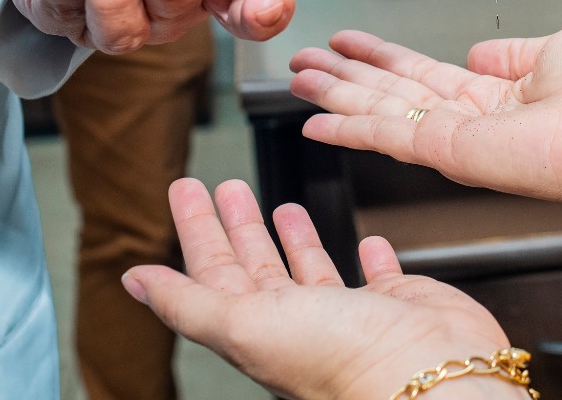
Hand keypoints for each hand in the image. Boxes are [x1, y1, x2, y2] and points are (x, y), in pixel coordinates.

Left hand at [123, 178, 525, 399]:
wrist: (429, 377)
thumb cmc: (341, 359)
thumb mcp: (242, 324)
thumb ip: (185, 301)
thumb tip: (132, 281)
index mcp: (256, 328)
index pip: (213, 271)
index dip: (197, 230)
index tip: (186, 189)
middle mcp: (299, 323)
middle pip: (255, 266)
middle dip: (236, 224)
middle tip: (224, 186)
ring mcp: (349, 316)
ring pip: (309, 269)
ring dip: (292, 238)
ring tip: (279, 205)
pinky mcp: (397, 306)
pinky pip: (376, 275)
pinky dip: (368, 256)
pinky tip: (366, 241)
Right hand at [289, 26, 561, 217]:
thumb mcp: (557, 47)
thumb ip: (510, 51)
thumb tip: (479, 53)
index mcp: (493, 96)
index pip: (421, 74)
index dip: (379, 56)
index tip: (346, 42)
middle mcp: (467, 121)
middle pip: (388, 94)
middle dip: (343, 77)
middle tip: (301, 61)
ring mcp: (453, 140)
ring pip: (377, 113)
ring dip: (334, 96)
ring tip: (295, 78)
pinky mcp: (447, 153)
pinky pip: (385, 136)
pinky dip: (345, 129)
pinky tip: (313, 121)